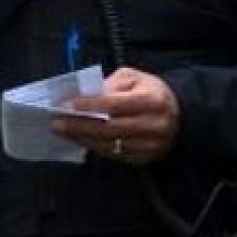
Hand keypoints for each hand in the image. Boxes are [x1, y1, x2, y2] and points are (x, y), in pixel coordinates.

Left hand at [52, 66, 179, 165]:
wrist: (180, 116)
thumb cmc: (150, 92)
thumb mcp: (134, 78)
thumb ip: (110, 84)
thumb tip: (83, 96)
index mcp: (152, 101)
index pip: (114, 104)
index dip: (88, 105)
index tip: (65, 104)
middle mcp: (153, 126)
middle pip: (109, 128)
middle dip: (79, 125)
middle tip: (56, 122)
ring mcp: (149, 146)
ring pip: (109, 145)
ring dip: (82, 137)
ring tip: (63, 130)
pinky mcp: (144, 159)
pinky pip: (113, 155)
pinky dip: (93, 146)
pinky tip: (79, 138)